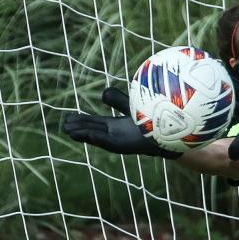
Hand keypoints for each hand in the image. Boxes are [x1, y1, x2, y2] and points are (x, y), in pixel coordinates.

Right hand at [62, 87, 181, 158]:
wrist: (175, 133)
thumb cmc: (155, 120)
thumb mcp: (133, 106)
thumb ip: (118, 101)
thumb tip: (103, 93)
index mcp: (118, 127)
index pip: (95, 124)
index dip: (82, 122)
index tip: (68, 118)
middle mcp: (119, 135)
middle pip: (94, 132)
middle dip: (80, 130)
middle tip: (64, 125)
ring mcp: (125, 142)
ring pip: (100, 138)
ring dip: (85, 135)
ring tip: (69, 130)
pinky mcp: (132, 146)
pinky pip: (114, 143)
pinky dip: (101, 139)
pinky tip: (89, 135)